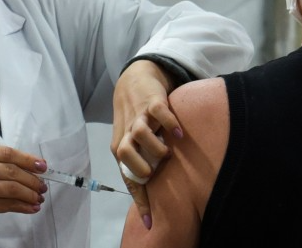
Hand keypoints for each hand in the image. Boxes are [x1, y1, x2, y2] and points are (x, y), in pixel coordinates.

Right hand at [0, 145, 48, 236]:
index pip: (6, 153)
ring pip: (10, 189)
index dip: (27, 159)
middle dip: (31, 179)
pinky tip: (31, 207)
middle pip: (10, 171)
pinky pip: (5, 205)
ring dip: (29, 194)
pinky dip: (22, 206)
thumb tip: (36, 167)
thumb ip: (2, 162)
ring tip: (39, 197)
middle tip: (43, 186)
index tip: (43, 166)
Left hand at [111, 59, 182, 227]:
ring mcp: (139, 116)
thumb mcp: (132, 139)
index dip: (138, 199)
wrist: (134, 79)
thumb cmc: (136, 116)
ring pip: (139, 133)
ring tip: (167, 153)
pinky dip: (169, 122)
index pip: (126, 176)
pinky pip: (159, 112)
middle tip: (154, 173)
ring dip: (154, 147)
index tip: (149, 221)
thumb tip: (153, 191)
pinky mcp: (152, 100)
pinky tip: (180, 133)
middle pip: (124, 153)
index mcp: (121, 146)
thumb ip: (140, 160)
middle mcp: (128, 132)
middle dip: (138, 167)